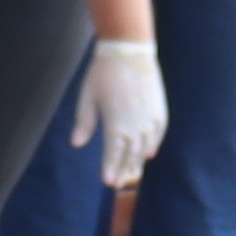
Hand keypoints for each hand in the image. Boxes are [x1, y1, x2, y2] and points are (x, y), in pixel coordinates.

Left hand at [73, 37, 168, 191]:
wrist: (130, 51)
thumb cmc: (104, 73)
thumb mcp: (87, 97)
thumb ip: (84, 122)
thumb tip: (76, 144)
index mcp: (116, 125)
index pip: (113, 154)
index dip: (110, 168)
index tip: (107, 182)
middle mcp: (136, 126)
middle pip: (130, 155)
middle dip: (123, 170)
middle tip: (117, 184)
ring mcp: (150, 119)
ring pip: (145, 148)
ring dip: (138, 162)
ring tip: (131, 174)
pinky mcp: (159, 111)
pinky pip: (157, 135)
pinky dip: (152, 146)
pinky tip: (148, 155)